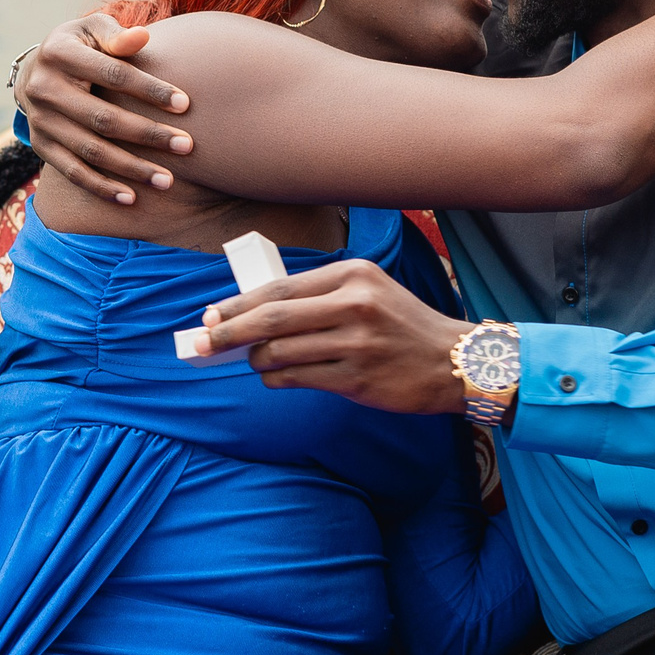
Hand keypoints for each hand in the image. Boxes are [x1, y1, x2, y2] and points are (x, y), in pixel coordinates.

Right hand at [15, 13, 192, 205]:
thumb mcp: (92, 30)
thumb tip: (143, 36)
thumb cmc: (80, 46)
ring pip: (91, 151)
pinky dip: (102, 188)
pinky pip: (73, 172)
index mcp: (59, 53)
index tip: (185, 104)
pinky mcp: (41, 145)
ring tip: (167, 180)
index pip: (112, 74)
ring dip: (131, 168)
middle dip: (148, 134)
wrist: (34, 72)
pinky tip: (131, 198)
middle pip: (104, 119)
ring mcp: (40, 121)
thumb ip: (116, 35)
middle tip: (187, 146)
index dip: (149, 90)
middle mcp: (44, 89)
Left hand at [201, 261, 469, 413]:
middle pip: (271, 318)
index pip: (279, 288)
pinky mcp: (358, 378)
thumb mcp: (368, 291)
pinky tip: (277, 377)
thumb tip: (254, 311)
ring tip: (255, 360)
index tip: (210, 315)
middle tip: (200, 342)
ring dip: (257, 360)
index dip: (238, 303)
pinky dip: (278, 379)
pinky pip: (298, 379)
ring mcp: (356, 343)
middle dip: (228, 332)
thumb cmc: (402, 326)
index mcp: (353, 275)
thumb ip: (319, 296)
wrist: (454, 362)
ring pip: (280, 352)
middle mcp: (354, 304)